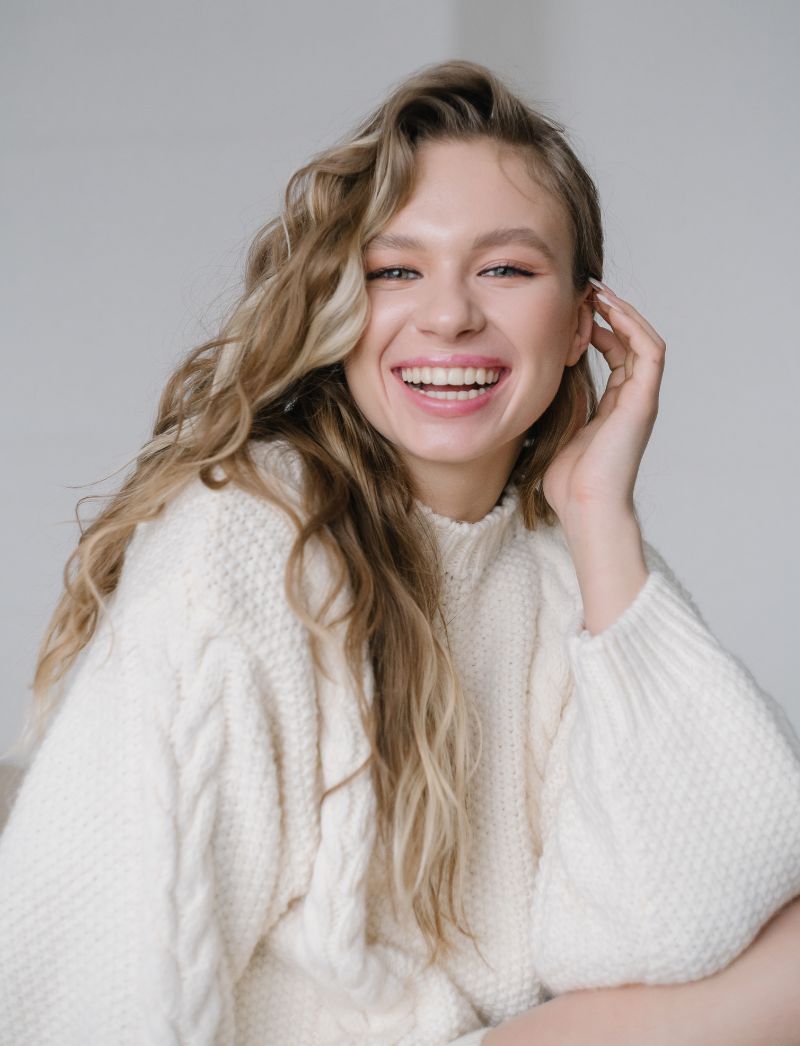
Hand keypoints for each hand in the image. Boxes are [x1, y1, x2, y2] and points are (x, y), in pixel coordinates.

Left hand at [541, 278, 666, 527]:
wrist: (586, 508)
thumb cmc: (568, 483)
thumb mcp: (553, 434)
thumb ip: (551, 409)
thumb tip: (523, 389)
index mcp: (614, 407)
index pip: (614, 354)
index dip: (597, 328)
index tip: (572, 310)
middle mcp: (632, 400)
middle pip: (630, 342)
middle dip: (610, 314)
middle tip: (585, 291)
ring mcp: (641, 399)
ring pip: (644, 340)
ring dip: (623, 313)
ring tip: (598, 293)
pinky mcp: (644, 400)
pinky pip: (650, 350)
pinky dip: (633, 325)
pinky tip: (608, 310)